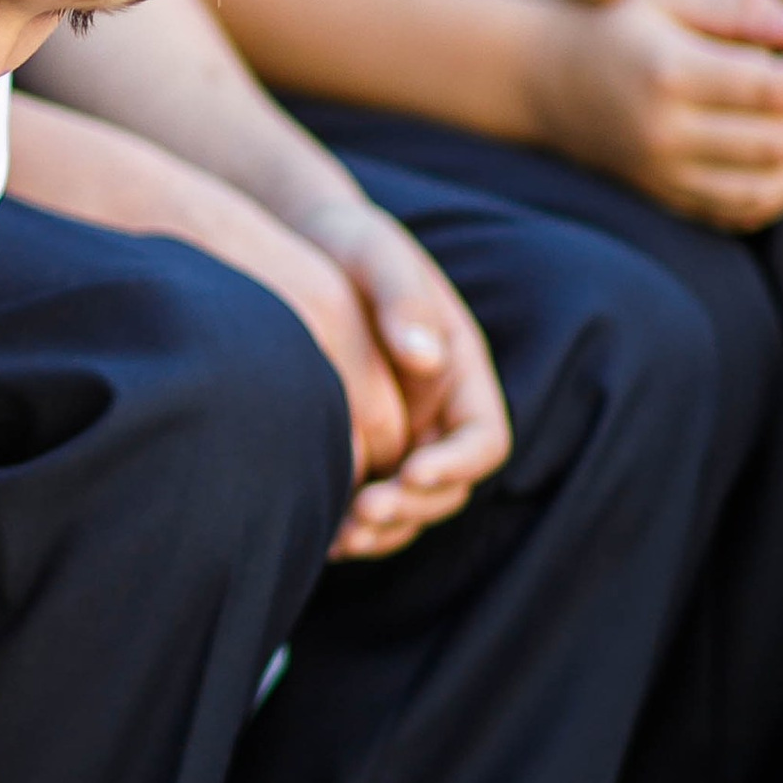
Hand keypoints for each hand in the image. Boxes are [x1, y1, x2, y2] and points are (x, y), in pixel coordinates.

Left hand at [288, 191, 510, 555]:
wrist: (299, 246)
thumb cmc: (347, 244)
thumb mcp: (375, 254)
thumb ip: (403, 299)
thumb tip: (426, 356)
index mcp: (461, 373)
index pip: (483, 439)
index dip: (455, 465)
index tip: (410, 474)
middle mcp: (439, 414)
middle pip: (448, 486)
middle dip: (412, 508)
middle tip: (362, 515)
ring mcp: (401, 437)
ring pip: (408, 506)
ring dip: (382, 531)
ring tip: (339, 539)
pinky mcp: (360, 451)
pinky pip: (368, 500)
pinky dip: (350, 524)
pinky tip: (317, 536)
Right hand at [528, 0, 782, 230]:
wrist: (535, 76)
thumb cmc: (606, 19)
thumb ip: (738, 8)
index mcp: (667, 73)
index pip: (773, 87)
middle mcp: (662, 132)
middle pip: (776, 141)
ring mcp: (660, 172)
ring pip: (764, 186)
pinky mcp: (661, 194)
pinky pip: (738, 211)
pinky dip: (782, 191)